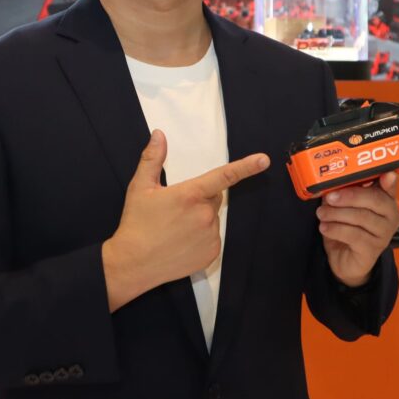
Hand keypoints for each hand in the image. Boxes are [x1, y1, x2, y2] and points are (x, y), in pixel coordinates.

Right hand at [102, 130, 269, 310]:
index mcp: (190, 194)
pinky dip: (202, 238)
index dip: (246, 166)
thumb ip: (153, 158)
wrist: (133, 263)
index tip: (264, 160)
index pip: (224, 176)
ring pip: (212, 219)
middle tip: (176, 209)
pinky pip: (213, 238)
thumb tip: (159, 135)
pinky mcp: (212, 254)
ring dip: (200, 219)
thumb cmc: (136, 223)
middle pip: (214, 198)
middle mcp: (205, 215)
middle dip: (200, 199)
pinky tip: (181, 242)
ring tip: (175, 229)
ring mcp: (210, 236)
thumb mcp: (140, 187)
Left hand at [316, 173, 398, 287]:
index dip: (389, 181)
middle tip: (329, 197)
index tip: (387, 175)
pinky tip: (324, 227)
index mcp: (386, 200)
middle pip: (374, 200)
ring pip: (362, 217)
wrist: (345, 260)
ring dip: (337, 213)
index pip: (390, 187)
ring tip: (322, 213)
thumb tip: (331, 183)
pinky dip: (335, 229)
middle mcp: (390, 216)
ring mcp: (384, 234)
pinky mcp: (373, 250)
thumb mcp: (344, 207)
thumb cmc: (347, 228)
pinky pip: (354, 235)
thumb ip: (343, 192)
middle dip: (350, 196)